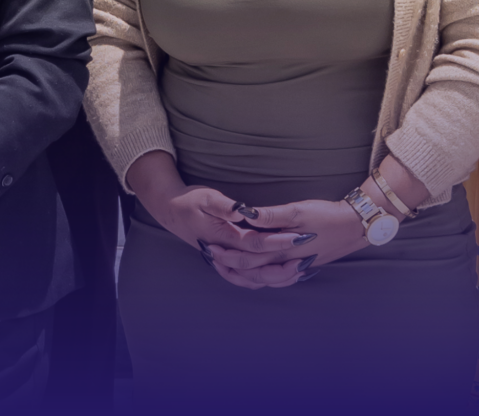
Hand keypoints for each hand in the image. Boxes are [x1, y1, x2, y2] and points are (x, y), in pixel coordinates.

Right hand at [136, 186, 315, 290]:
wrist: (170, 211)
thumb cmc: (189, 201)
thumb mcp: (206, 197)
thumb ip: (225, 206)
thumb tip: (242, 211)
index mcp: (223, 237)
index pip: (255, 243)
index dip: (278, 241)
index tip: (299, 237)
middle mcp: (224, 254)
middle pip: (257, 268)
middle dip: (284, 266)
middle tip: (308, 260)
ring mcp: (224, 260)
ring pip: (253, 278)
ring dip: (276, 278)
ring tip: (301, 272)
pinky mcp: (225, 261)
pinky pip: (246, 278)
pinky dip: (264, 280)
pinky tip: (280, 276)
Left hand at [219, 197, 359, 289]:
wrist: (355, 227)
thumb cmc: (327, 216)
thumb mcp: (298, 211)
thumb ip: (271, 215)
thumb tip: (246, 214)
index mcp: (283, 251)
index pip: (248, 259)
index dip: (228, 255)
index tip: (210, 247)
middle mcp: (287, 264)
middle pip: (252, 273)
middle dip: (230, 267)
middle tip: (212, 258)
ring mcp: (295, 268)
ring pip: (264, 280)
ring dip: (244, 275)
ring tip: (227, 266)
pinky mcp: (302, 266)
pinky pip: (277, 278)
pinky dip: (261, 277)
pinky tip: (255, 272)